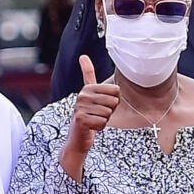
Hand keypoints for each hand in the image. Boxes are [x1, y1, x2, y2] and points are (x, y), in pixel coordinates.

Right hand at [60, 54, 119, 179]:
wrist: (77, 138)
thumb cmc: (88, 115)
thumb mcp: (91, 94)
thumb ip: (88, 75)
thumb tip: (82, 55)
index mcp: (88, 88)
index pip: (116, 90)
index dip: (114, 101)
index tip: (102, 105)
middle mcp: (82, 96)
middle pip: (114, 101)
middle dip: (109, 111)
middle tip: (98, 115)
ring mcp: (80, 108)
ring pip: (108, 113)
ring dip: (104, 120)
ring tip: (94, 121)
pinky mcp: (81, 120)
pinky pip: (102, 122)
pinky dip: (100, 128)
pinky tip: (91, 127)